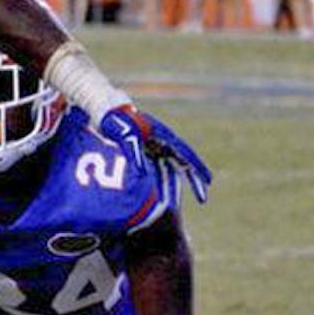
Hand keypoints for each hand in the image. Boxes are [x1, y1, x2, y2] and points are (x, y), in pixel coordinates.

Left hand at [95, 104, 211, 204]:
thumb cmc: (118, 121)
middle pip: (183, 163)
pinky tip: (158, 195)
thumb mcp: (127, 137)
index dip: (198, 169)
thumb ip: (135, 154)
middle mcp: (162, 142)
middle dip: (194, 180)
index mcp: (163, 137)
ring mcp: (153, 147)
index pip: (186, 155)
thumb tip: (143, 175)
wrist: (104, 111)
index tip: (208, 182)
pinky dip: (158, 181)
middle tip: (203, 197)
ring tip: (179, 203)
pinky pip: (155, 168)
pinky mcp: (142, 150)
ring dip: (175, 184)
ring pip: (169, 168)